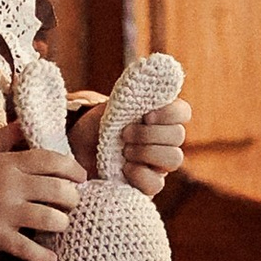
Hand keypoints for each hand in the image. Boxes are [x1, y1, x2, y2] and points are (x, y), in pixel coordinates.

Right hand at [0, 124, 82, 260]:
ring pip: (50, 218)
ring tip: (60, 224)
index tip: (81, 176)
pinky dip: (44, 256)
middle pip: (59, 189)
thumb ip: (6, 136)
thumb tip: (26, 121)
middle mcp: (11, 186)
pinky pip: (28, 248)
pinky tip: (52, 258)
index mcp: (8, 163)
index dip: (72, 167)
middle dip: (73, 197)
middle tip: (72, 202)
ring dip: (62, 223)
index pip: (51, 160)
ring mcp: (5, 212)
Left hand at [68, 96, 190, 198]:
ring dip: (147, 152)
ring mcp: (158, 164)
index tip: (145, 115)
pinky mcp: (147, 186)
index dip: (169, 114)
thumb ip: (133, 95)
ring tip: (124, 150)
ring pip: (174, 158)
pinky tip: (124, 168)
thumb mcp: (112, 107)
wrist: (77, 150)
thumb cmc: (97, 126)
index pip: (183, 112)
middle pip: (178, 136)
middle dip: (149, 134)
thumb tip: (151, 74)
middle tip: (124, 134)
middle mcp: (164, 141)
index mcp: (160, 118)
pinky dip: (140, 174)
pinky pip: (157, 184)